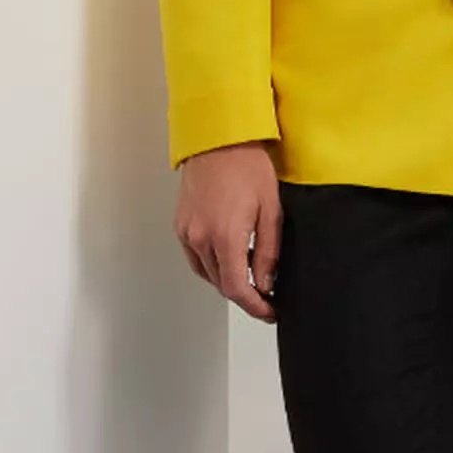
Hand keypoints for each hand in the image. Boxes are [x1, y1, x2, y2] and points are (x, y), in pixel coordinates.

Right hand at [174, 141, 280, 322]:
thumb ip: (268, 252)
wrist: (218, 141)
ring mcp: (187, 233)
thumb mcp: (271, 211)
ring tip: (251, 269)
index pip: (237, 289)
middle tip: (266, 292)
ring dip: (228, 278)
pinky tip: (230, 254)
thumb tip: (266, 282)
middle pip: (221, 284)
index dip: (255, 307)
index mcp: (224, 237)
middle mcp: (200, 238)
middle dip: (245, 293)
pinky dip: (213, 264)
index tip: (269, 311)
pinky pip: (196, 258)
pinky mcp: (181, 225)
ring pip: (208, 273)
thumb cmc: (247, 167)